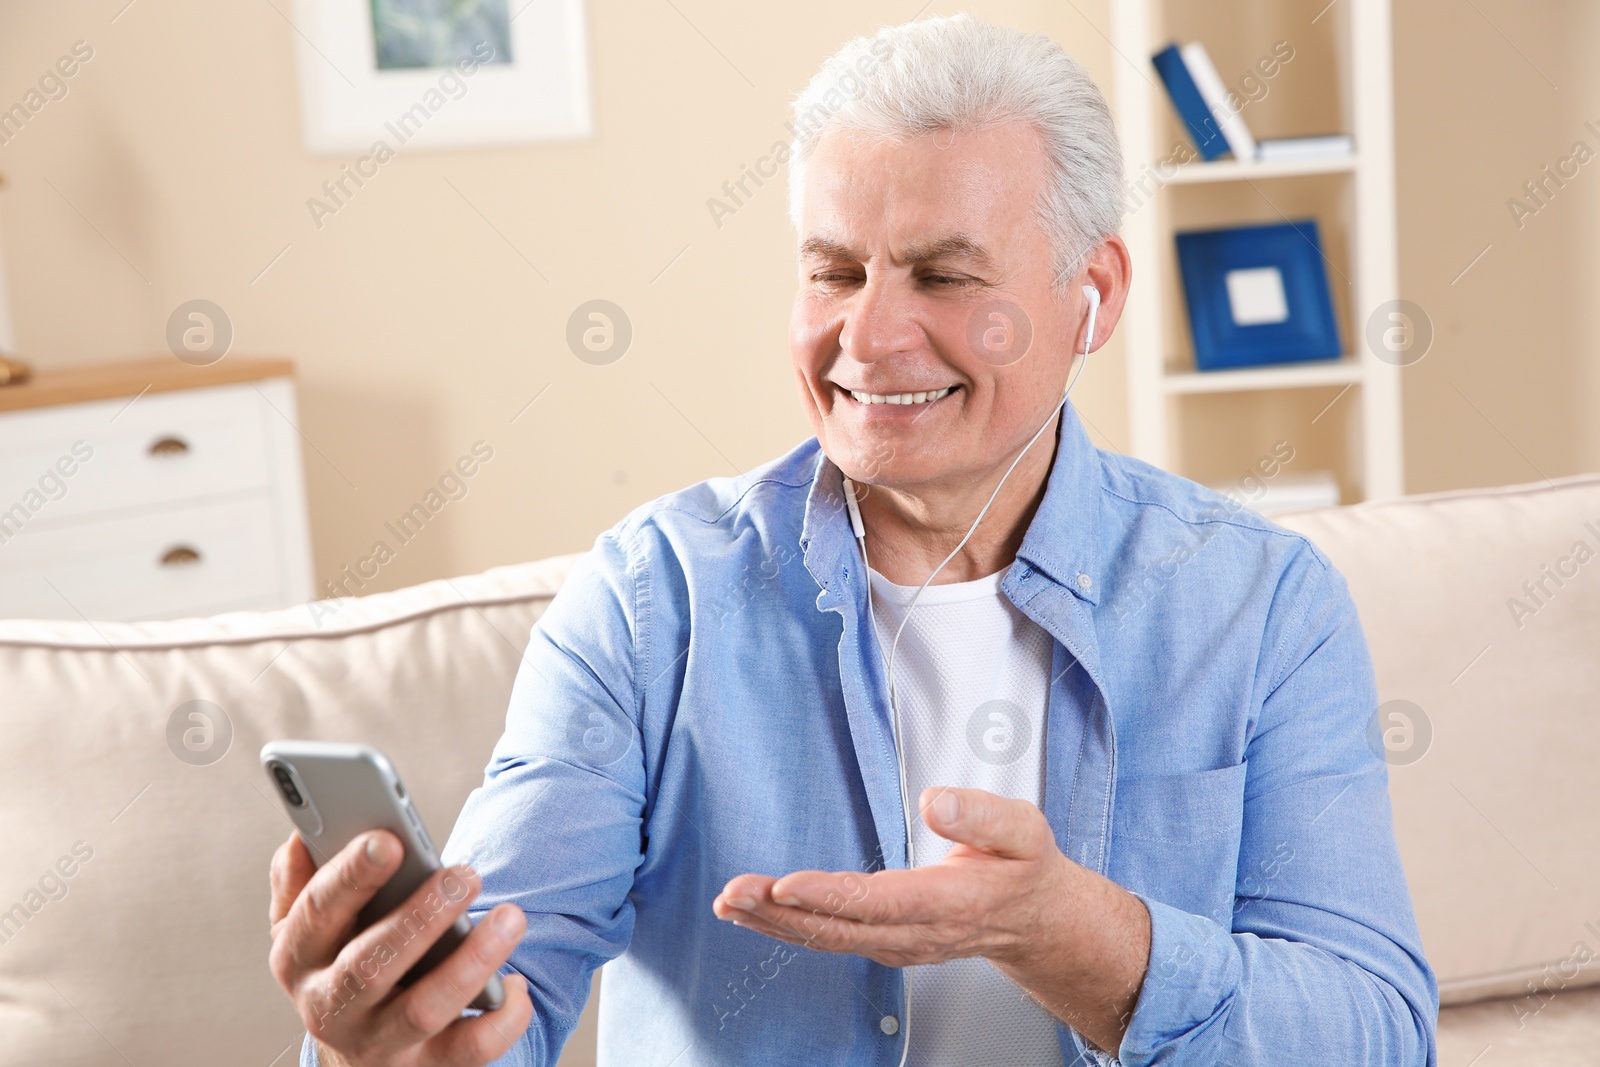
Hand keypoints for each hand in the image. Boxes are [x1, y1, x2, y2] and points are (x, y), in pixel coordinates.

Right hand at [268, 830, 533, 1066]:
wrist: (355, 1056)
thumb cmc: (342, 966)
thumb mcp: (309, 929)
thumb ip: (302, 882)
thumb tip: (300, 840)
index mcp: (298, 958)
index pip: (317, 913)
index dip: (352, 875)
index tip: (390, 840)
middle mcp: (330, 1007)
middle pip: (371, 964)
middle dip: (421, 917)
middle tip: (465, 874)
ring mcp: (379, 1043)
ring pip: (426, 1008)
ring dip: (473, 961)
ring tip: (511, 916)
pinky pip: (472, 1049)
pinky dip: (504, 1016)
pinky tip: (518, 982)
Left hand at [711, 787, 1148, 1051]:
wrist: (1035, 921)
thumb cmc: (1024, 868)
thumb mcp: (1024, 830)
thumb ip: (982, 815)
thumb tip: (934, 801)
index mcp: (949, 903)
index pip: (880, 903)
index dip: (829, 897)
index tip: (786, 884)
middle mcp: (916, 933)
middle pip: (840, 929)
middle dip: (781, 913)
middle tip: (733, 891)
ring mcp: (897, 944)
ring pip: (827, 940)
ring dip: (773, 923)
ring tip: (728, 901)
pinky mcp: (883, 942)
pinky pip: (828, 940)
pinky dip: (786, 928)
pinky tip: (752, 913)